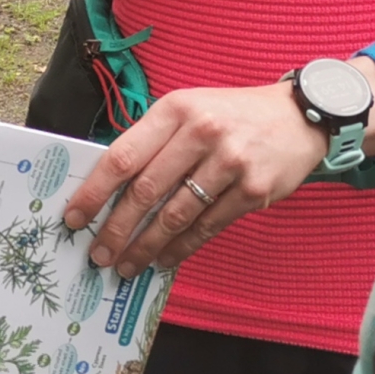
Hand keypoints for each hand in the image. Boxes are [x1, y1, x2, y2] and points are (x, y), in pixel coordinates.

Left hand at [64, 60, 374, 277]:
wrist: (300, 115)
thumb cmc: (232, 114)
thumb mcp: (190, 108)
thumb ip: (154, 140)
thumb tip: (108, 186)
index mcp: (177, 109)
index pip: (123, 156)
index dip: (94, 192)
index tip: (74, 218)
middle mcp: (202, 132)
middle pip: (146, 191)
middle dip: (116, 229)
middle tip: (98, 255)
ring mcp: (230, 162)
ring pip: (176, 215)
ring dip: (146, 246)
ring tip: (127, 265)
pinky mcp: (253, 189)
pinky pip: (207, 226)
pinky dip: (181, 248)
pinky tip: (164, 259)